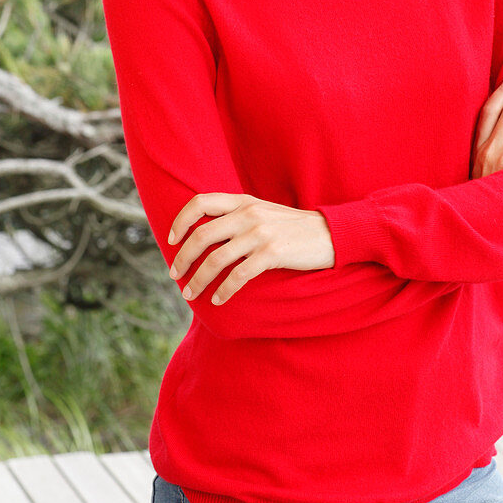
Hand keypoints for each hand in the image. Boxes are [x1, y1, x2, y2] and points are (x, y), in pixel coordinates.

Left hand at [167, 193, 334, 304]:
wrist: (331, 233)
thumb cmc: (293, 227)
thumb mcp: (263, 212)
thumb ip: (237, 216)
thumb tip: (206, 234)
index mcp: (243, 202)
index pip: (200, 202)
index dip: (180, 221)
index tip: (171, 240)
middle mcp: (248, 214)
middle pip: (201, 236)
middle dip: (182, 259)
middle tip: (175, 275)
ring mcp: (260, 234)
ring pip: (216, 260)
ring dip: (198, 280)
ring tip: (190, 294)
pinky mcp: (272, 253)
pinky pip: (239, 276)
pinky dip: (224, 291)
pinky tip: (219, 301)